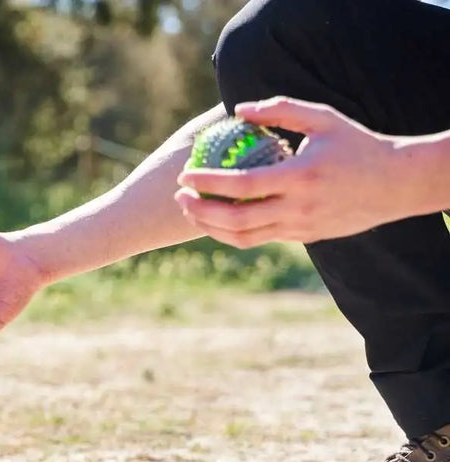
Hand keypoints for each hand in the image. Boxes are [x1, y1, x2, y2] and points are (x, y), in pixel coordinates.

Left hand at [175, 96, 417, 247]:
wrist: (394, 184)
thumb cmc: (356, 144)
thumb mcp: (323, 118)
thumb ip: (281, 110)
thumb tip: (239, 109)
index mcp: (300, 177)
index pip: (242, 186)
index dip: (208, 184)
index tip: (184, 176)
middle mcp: (298, 208)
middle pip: (236, 220)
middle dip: (200, 211)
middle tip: (179, 197)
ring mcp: (300, 227)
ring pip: (244, 237)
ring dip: (211, 228)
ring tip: (190, 211)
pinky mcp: (303, 237)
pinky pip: (260, 239)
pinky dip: (233, 232)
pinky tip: (216, 219)